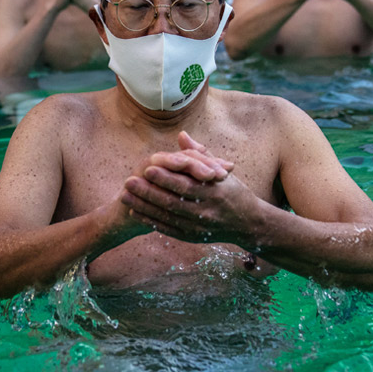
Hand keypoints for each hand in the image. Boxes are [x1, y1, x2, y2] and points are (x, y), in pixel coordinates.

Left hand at [120, 133, 254, 244]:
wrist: (247, 223)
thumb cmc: (233, 191)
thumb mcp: (220, 171)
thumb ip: (199, 154)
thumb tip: (181, 135)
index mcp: (213, 191)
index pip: (185, 184)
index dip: (166, 177)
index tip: (147, 167)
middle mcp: (206, 210)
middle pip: (173, 201)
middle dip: (149, 192)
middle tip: (128, 181)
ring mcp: (198, 226)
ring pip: (167, 216)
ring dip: (144, 207)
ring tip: (125, 196)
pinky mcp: (192, 236)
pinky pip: (167, 229)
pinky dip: (150, 220)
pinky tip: (136, 212)